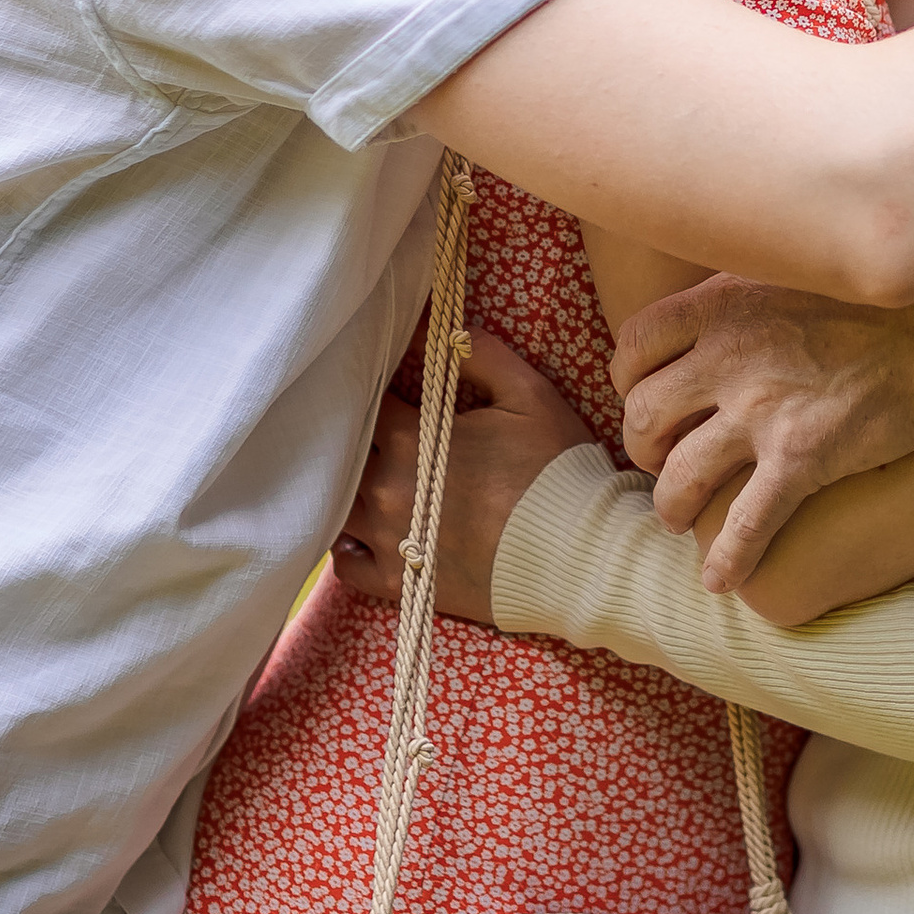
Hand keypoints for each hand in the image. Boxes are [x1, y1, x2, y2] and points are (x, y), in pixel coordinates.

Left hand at [332, 327, 593, 624]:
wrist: (576, 552)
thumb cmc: (555, 468)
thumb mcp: (529, 394)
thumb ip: (480, 353)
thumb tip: (439, 328)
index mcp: (412, 439)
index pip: (363, 403)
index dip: (371, 390)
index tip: (384, 387)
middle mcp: (386, 489)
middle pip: (342, 455)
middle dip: (355, 437)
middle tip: (377, 431)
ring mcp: (388, 541)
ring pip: (336, 508)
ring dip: (346, 488)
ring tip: (368, 477)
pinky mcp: (398, 584)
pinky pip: (346, 565)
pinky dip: (347, 545)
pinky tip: (363, 531)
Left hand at [612, 276, 913, 592]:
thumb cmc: (874, 300)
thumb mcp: (792, 269)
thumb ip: (743, 295)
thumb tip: (710, 316)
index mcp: (722, 304)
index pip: (635, 345)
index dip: (628, 379)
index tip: (645, 395)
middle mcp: (730, 356)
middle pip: (645, 415)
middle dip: (644, 447)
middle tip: (662, 460)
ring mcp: (763, 410)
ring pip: (680, 477)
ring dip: (670, 506)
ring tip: (680, 517)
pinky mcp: (801, 457)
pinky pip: (745, 524)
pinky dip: (726, 559)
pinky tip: (721, 579)